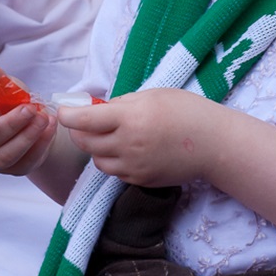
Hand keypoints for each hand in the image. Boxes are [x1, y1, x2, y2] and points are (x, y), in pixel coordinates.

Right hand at [0, 63, 57, 174]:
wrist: (20, 118)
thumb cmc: (2, 102)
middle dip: (13, 124)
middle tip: (31, 108)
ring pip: (8, 156)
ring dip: (29, 137)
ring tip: (44, 118)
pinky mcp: (15, 168)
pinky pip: (27, 162)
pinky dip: (41, 145)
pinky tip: (51, 128)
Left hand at [57, 87, 222, 186]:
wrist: (213, 143)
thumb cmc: (187, 111)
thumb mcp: (154, 95)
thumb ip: (123, 103)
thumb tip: (100, 109)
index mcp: (130, 118)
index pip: (85, 119)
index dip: (68, 115)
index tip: (62, 110)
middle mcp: (127, 144)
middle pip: (85, 142)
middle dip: (78, 131)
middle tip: (82, 122)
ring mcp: (133, 166)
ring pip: (97, 160)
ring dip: (95, 148)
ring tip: (109, 136)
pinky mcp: (140, 180)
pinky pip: (115, 171)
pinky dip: (113, 160)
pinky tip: (126, 149)